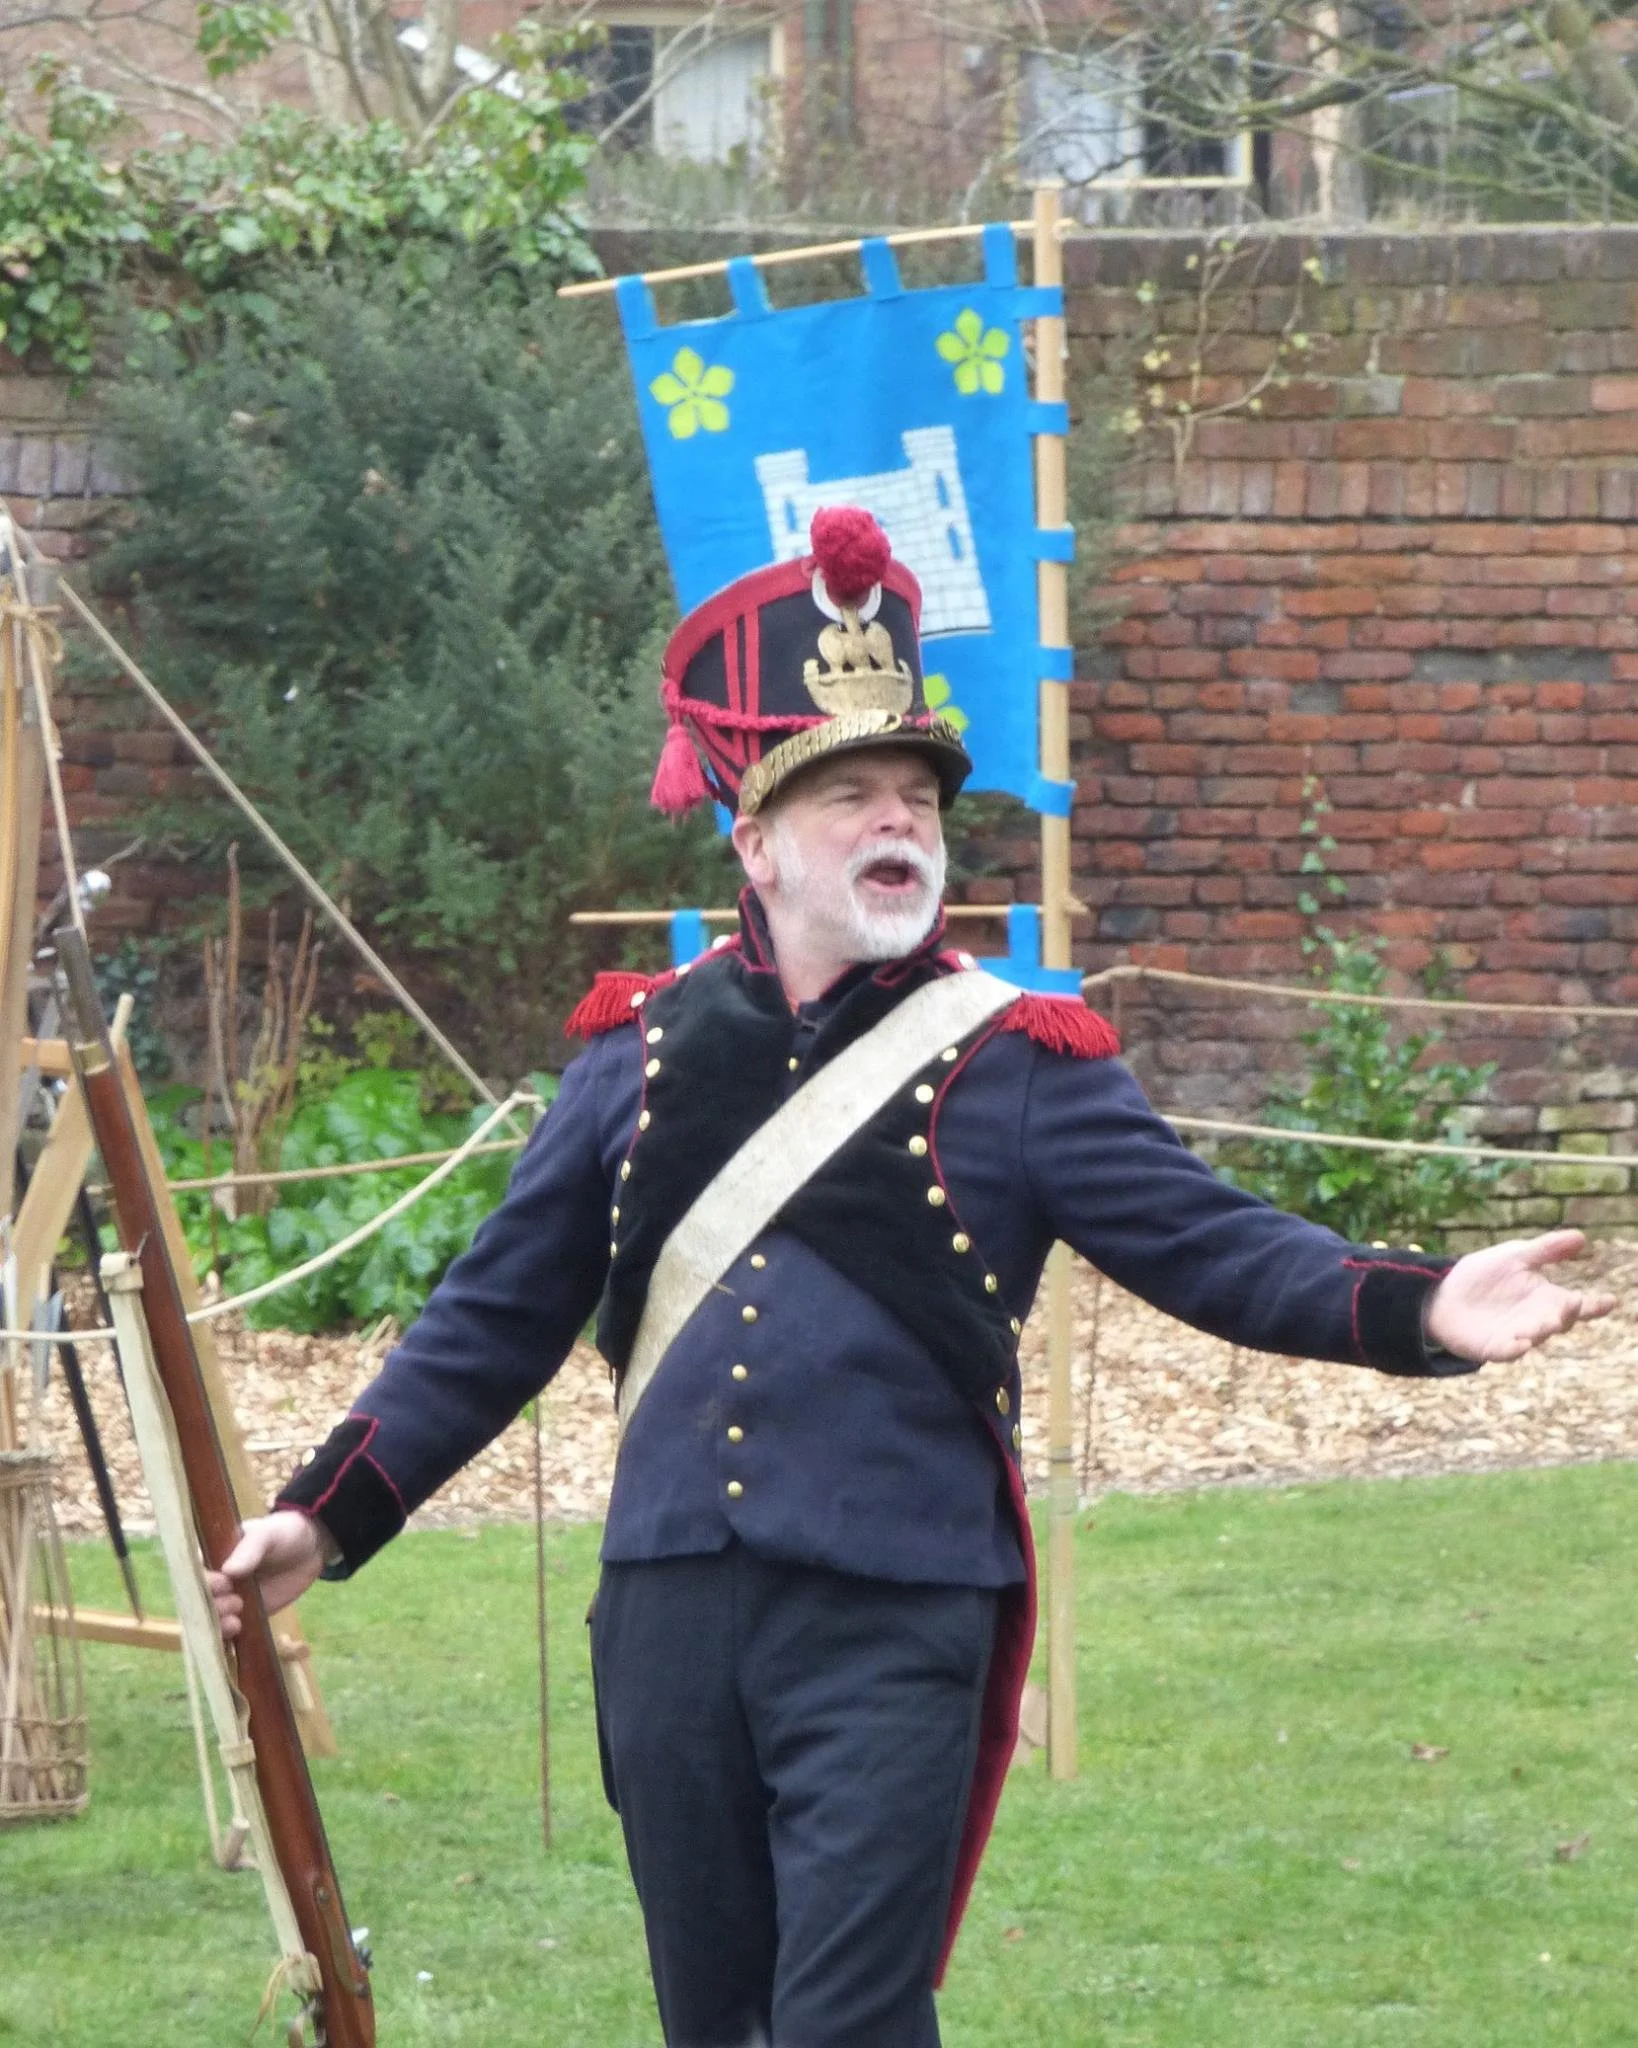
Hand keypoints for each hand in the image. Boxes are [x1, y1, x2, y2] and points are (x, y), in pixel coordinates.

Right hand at [207, 1510, 327, 1641]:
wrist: (308, 1553)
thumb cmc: (283, 1534)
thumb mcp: (268, 1535)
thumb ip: (250, 1549)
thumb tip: (228, 1570)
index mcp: (213, 1556)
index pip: (196, 1573)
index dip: (205, 1582)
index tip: (223, 1583)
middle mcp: (214, 1582)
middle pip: (200, 1601)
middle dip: (212, 1606)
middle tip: (236, 1602)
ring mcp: (227, 1601)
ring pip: (210, 1619)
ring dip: (217, 1625)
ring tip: (236, 1622)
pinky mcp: (241, 1617)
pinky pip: (227, 1632)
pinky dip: (226, 1638)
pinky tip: (235, 1636)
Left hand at [1424, 1230, 1614, 1362]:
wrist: (1444, 1294)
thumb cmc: (1486, 1276)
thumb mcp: (1516, 1256)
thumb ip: (1546, 1250)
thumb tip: (1581, 1236)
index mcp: (1547, 1298)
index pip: (1578, 1304)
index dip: (1595, 1304)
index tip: (1609, 1301)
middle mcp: (1538, 1320)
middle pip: (1559, 1321)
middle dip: (1566, 1314)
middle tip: (1572, 1303)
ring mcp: (1517, 1336)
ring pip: (1535, 1337)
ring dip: (1541, 1331)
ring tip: (1546, 1323)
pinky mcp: (1493, 1348)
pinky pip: (1507, 1352)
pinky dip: (1514, 1350)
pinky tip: (1520, 1344)